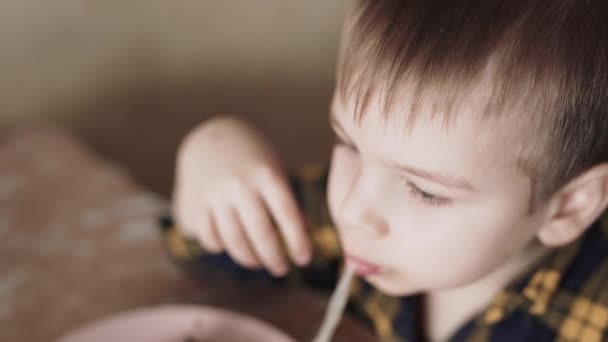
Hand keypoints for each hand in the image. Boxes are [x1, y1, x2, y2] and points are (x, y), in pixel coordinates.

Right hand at [173, 116, 311, 276]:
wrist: (210, 139)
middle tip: (282, 270)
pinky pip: (211, 238)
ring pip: (234, 241)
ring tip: (259, 262)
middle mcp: (240, 184)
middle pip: (261, 233)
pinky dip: (222, 248)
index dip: (298, 242)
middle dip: (274, 258)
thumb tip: (306, 235)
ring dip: (249, 259)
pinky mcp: (194, 204)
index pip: (287, 215)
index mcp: (266, 174)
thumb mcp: (275, 170)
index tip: (304, 260)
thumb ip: (289, 203)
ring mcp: (215, 195)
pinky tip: (231, 246)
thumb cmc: (253, 159)